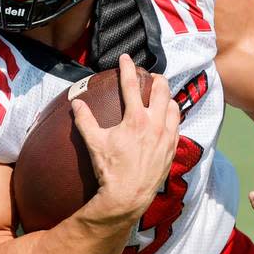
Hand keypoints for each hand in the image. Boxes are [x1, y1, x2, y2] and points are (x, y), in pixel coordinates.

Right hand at [72, 54, 179, 221]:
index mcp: (135, 119)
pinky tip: (168, 119)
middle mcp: (155, 124)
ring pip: (174, 107)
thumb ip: (84, 120)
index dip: (128, 68)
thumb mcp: (94, 143)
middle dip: (157, 79)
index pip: (131, 85)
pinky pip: (178, 126)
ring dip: (168, 98)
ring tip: (162, 96)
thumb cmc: (110, 169)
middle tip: (151, 76)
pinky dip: (173, 118)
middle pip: (161, 91)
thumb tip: (76, 103)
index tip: (126, 58)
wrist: (128, 196)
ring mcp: (166, 137)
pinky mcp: (172, 149)